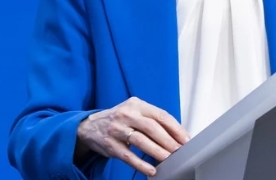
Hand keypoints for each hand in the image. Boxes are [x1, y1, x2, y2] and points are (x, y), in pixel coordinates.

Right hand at [75, 97, 190, 176]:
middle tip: (180, 150)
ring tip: (169, 159)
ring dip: (158, 151)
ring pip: (141, 141)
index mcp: (137, 104)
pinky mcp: (111, 145)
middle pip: (152, 128)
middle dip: (169, 141)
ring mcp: (117, 129)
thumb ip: (153, 119)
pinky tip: (151, 169)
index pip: (160, 115)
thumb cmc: (119, 119)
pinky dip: (141, 164)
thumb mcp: (135, 111)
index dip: (175, 128)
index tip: (186, 139)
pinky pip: (128, 156)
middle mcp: (127, 114)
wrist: (90, 126)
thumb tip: (176, 135)